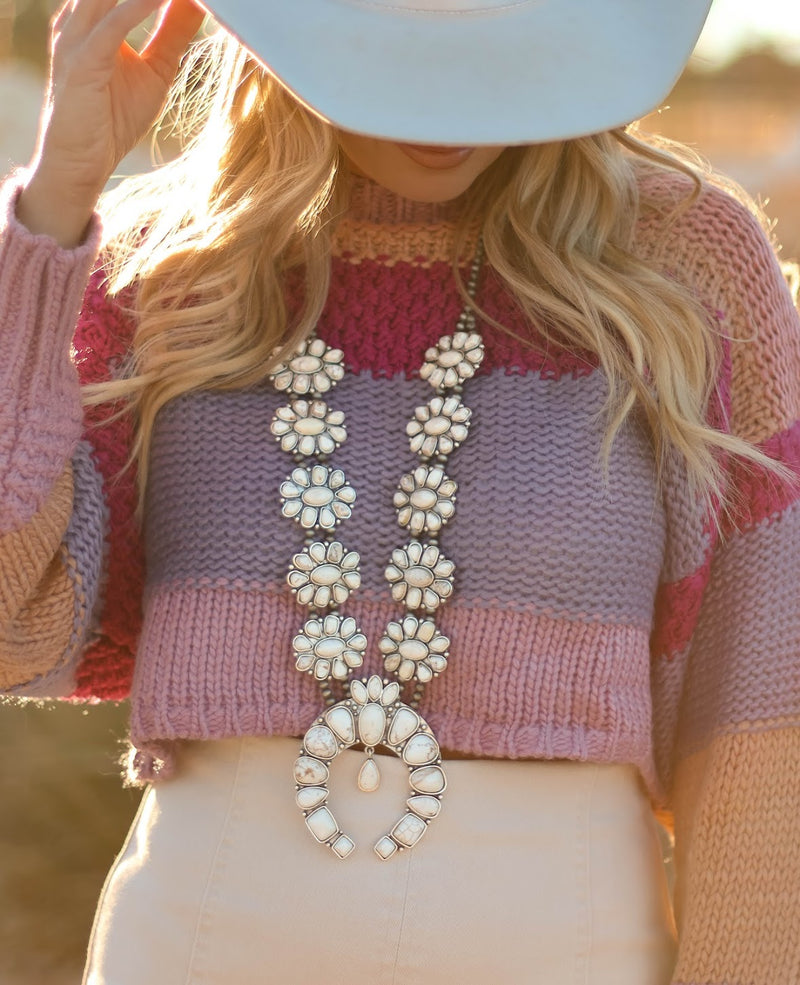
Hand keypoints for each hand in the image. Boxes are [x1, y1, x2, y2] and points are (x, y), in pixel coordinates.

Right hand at [17, 0, 204, 245]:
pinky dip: (140, 5)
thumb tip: (199, 1)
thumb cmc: (111, 118)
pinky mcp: (82, 61)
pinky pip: (113, 23)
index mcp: (96, 14)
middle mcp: (82, 17)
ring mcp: (77, 36)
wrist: (81, 163)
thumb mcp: (156, 69)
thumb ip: (173, 31)